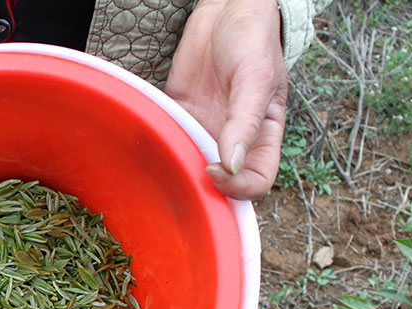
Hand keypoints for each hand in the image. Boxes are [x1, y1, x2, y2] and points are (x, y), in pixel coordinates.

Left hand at [165, 0, 286, 198]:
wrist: (227, 11)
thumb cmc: (253, 41)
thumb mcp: (256, 79)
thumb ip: (245, 122)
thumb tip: (233, 164)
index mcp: (261, 137)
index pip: (256, 181)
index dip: (238, 188)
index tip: (215, 169)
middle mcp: (232, 139)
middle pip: (220, 183)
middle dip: (203, 186)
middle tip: (185, 167)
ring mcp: (204, 128)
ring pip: (190, 165)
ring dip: (176, 166)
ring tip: (165, 153)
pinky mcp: (180, 114)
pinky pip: (167, 137)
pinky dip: (157, 141)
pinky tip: (150, 134)